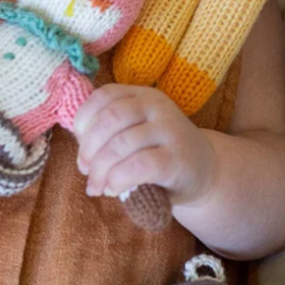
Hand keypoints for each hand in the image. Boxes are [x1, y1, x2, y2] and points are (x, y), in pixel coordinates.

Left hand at [72, 84, 216, 206]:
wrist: (204, 171)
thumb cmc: (158, 153)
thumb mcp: (135, 132)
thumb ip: (109, 133)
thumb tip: (81, 153)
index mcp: (141, 95)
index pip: (104, 95)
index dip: (84, 120)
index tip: (80, 144)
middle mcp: (157, 106)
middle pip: (111, 118)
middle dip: (89, 147)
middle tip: (84, 170)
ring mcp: (170, 130)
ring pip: (121, 143)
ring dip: (100, 169)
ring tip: (96, 186)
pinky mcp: (177, 159)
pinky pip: (140, 165)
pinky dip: (118, 179)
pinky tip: (114, 189)